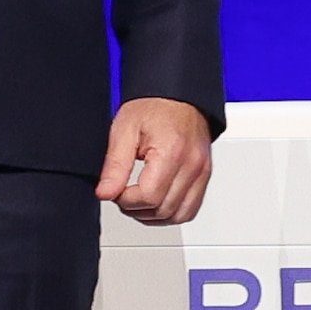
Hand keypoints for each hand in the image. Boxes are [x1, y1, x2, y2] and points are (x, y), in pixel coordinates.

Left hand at [98, 97, 214, 225]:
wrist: (177, 94)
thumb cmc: (154, 106)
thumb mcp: (124, 130)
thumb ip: (114, 166)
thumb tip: (105, 193)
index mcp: (172, 151)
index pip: (149, 196)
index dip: (126, 200)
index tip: (116, 190)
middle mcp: (192, 164)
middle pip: (163, 209)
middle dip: (136, 209)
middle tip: (123, 194)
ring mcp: (202, 172)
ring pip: (178, 216)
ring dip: (154, 216)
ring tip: (138, 200)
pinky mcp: (204, 176)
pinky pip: (190, 209)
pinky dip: (171, 213)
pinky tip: (156, 202)